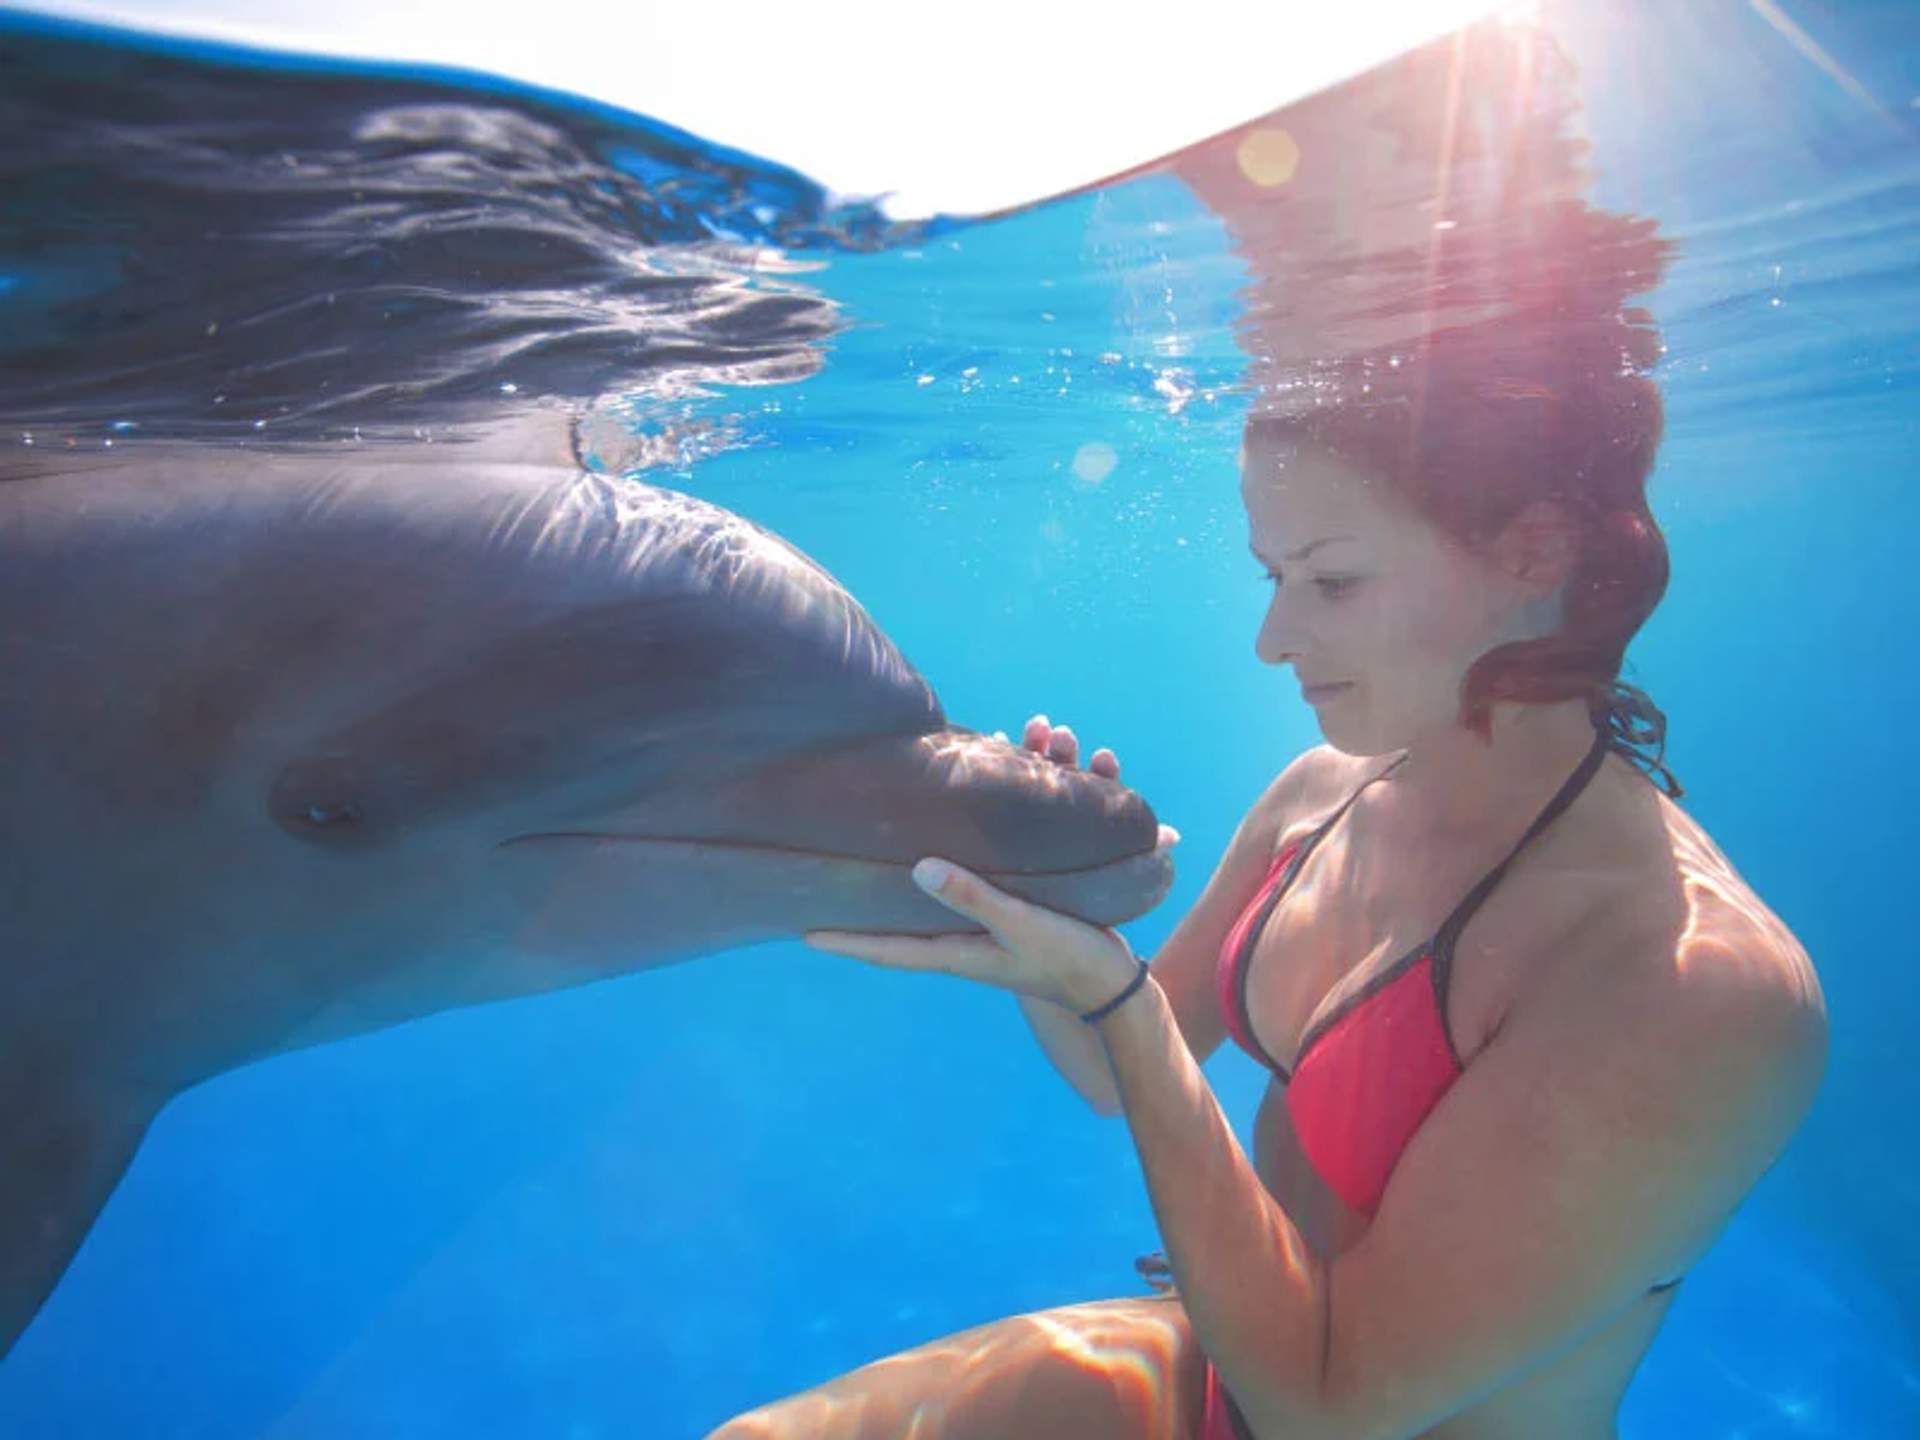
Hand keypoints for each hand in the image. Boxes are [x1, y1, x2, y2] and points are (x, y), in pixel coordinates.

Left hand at [804, 711, 1170, 1010]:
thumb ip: (972, 896)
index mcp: (954, 947)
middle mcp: (965, 928)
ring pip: (971, 850)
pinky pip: (1012, 847)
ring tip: (1007, 746)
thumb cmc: (1066, 961)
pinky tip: (1041, 770)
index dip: (844, 939)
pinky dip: (1027, 808)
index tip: (801, 931)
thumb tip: (917, 867)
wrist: (1117, 981)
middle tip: (850, 833)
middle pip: (917, 888)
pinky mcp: (1022, 896)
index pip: (886, 947)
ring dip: (985, 799)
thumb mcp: (1018, 927)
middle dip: (894, 851)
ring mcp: (993, 911)